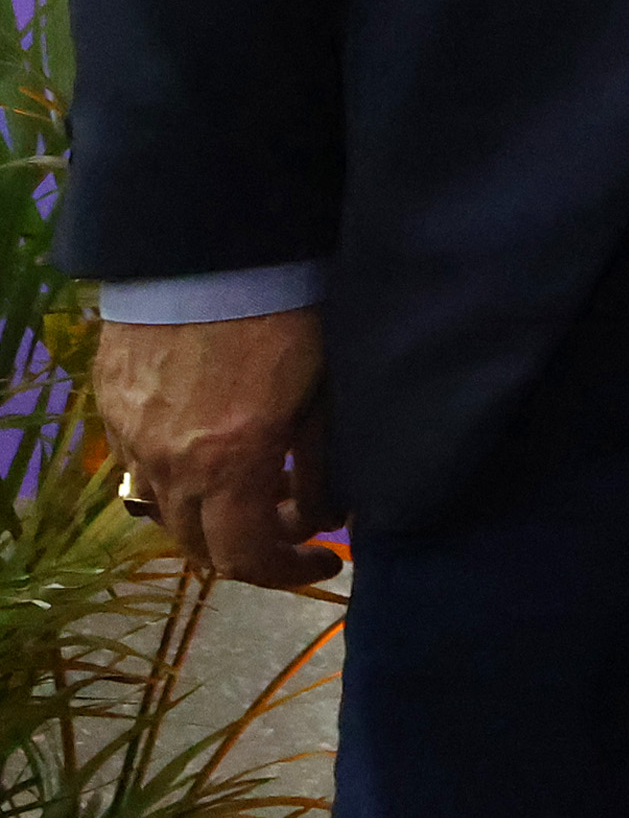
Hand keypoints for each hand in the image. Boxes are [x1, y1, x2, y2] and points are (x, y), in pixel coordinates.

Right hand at [86, 307, 345, 591]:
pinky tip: (215, 442)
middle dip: (251, 545)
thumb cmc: (288, 314)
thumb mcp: (324, 396)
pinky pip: (140, 462)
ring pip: (165, 505)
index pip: (244, 558)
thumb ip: (323, 467)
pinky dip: (180, 474)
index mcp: (226, 465)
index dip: (287, 572)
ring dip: (213, 511)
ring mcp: (129, 433)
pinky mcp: (110, 402)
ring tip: (262, 478)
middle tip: (296, 519)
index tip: (328, 558)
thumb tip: (325, 517)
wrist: (211, 245)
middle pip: (198, 542)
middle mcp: (167, 462)